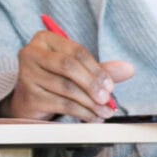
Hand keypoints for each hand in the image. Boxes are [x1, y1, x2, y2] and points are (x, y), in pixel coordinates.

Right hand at [7, 27, 133, 120]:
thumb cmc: (57, 79)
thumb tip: (129, 69)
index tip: (111, 86)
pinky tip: (93, 117)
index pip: (76, 51)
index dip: (97, 70)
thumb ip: (102, 69)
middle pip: (68, 66)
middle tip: (107, 99)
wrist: (31, 100)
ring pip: (66, 88)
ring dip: (90, 103)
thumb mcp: (78, 70)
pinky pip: (62, 104)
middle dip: (92, 84)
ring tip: (104, 111)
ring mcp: (27, 75)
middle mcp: (31, 53)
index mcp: (45, 39)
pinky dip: (82, 113)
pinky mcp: (29, 96)